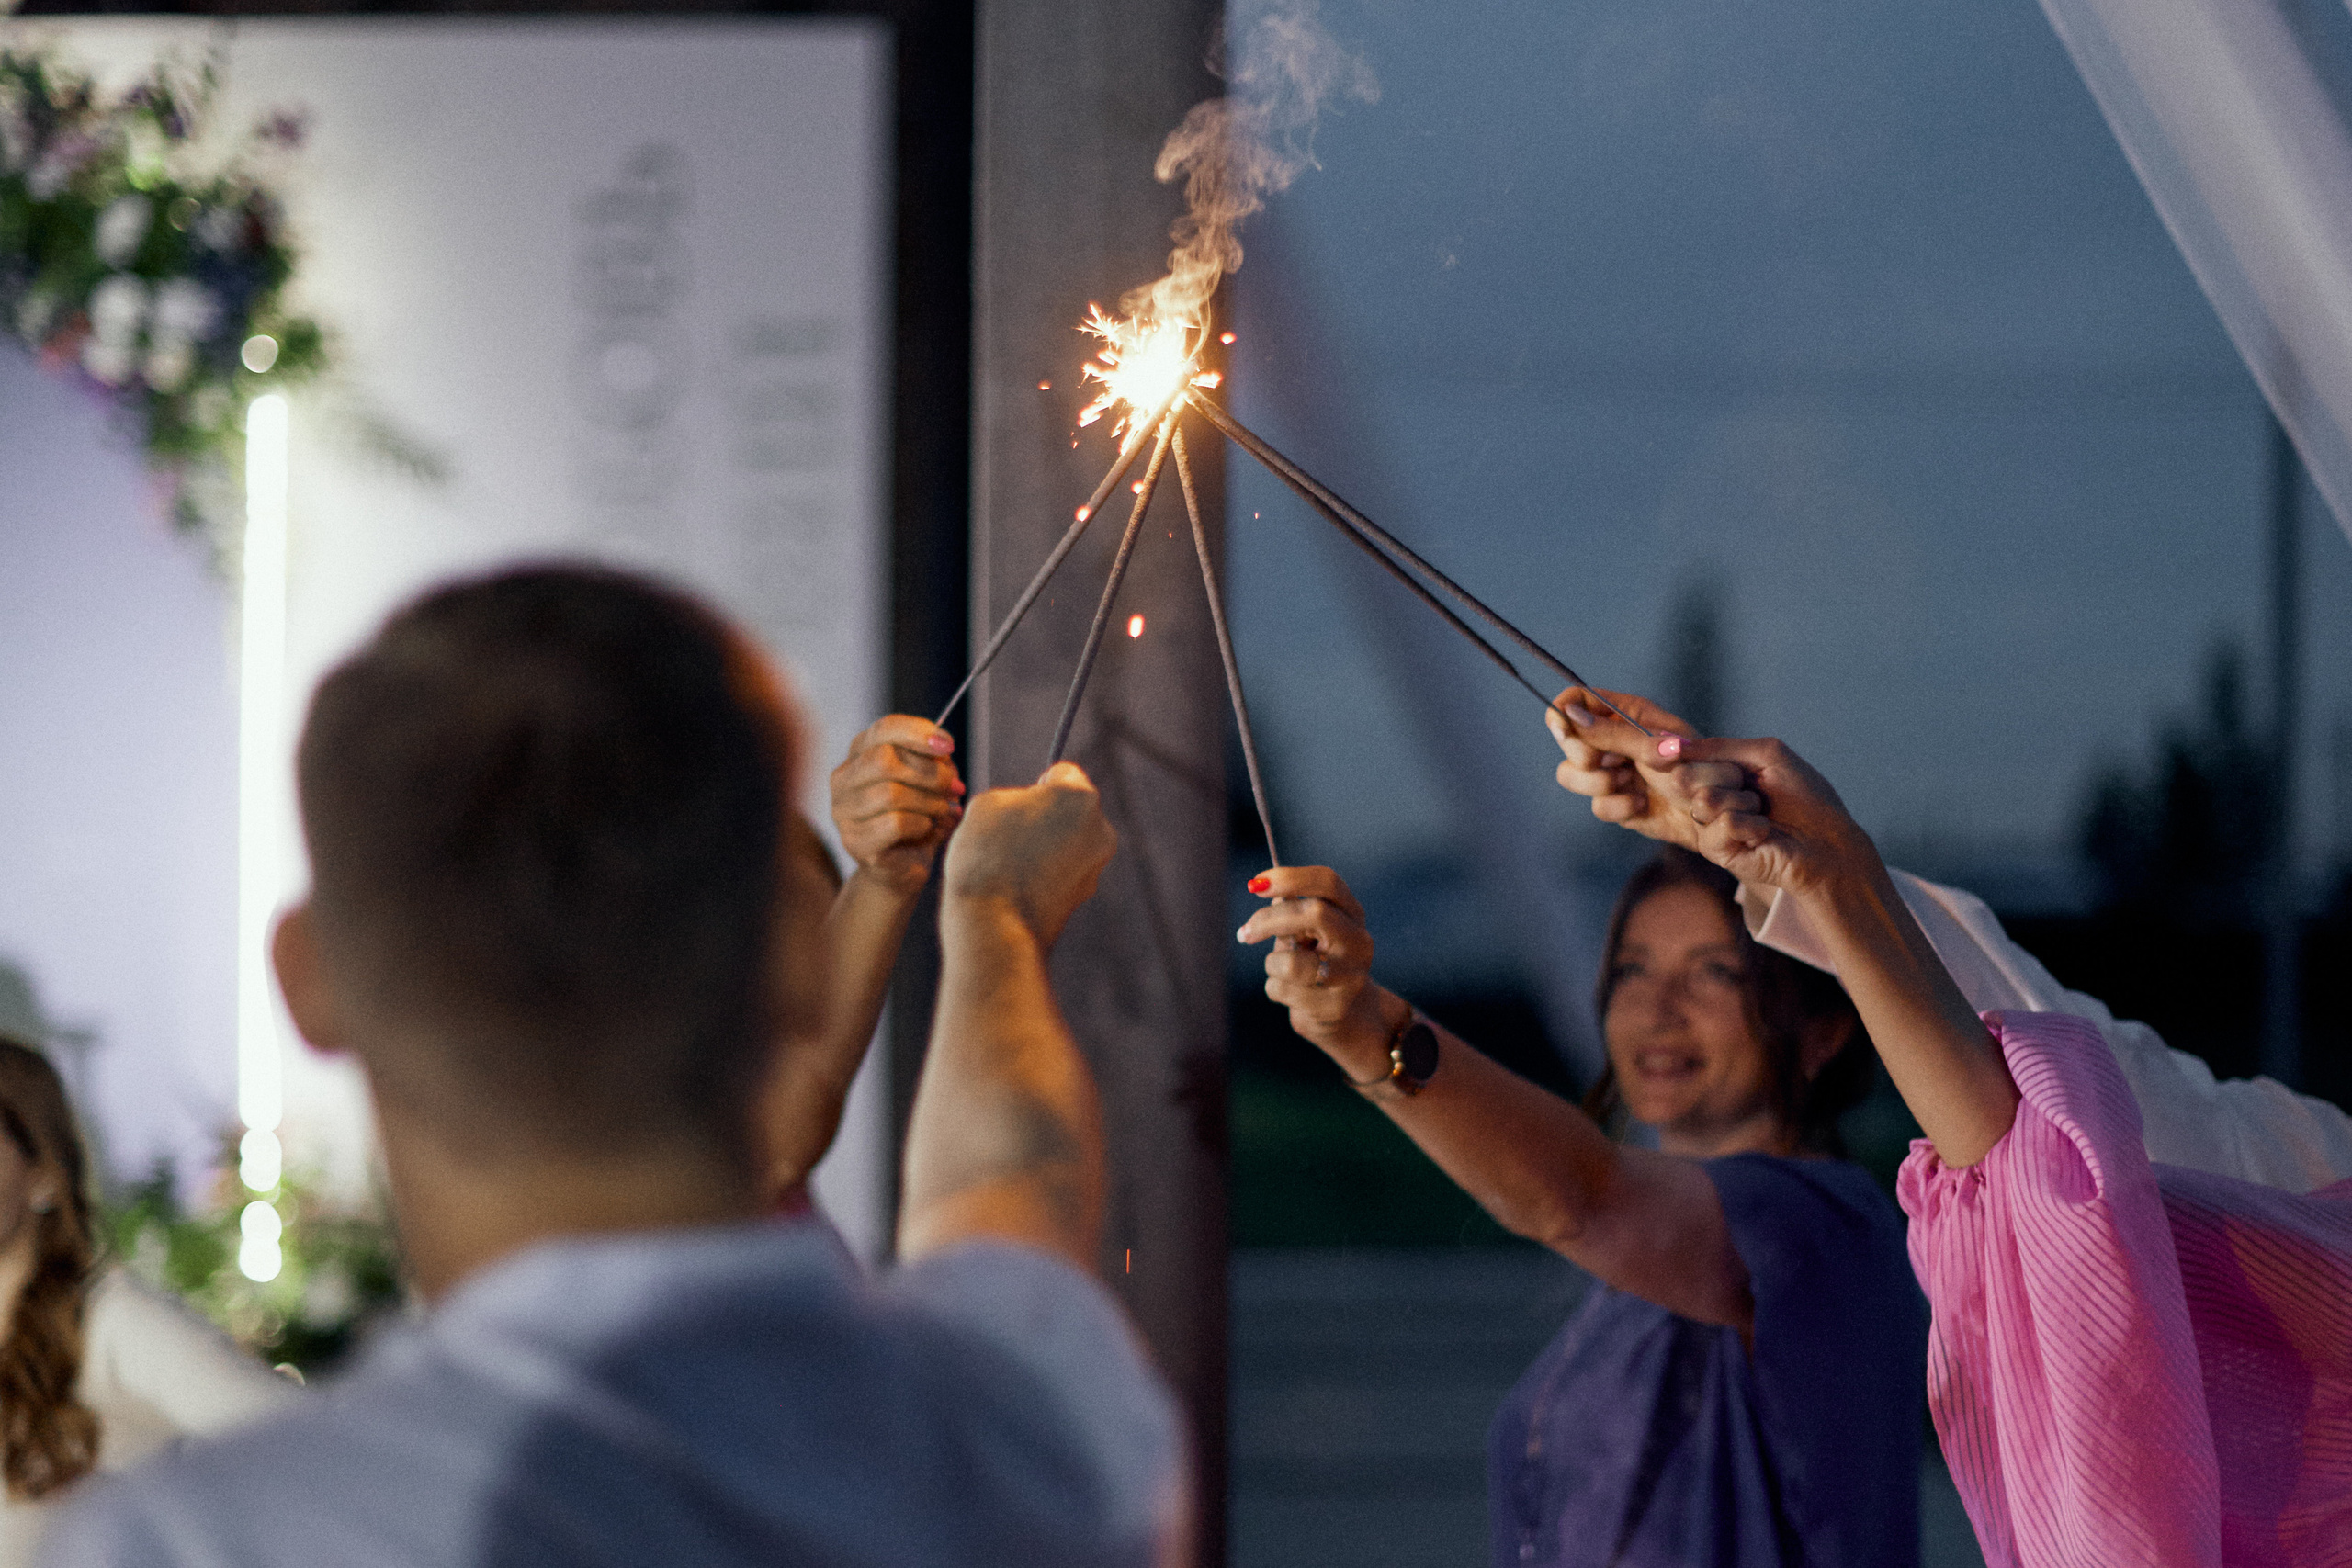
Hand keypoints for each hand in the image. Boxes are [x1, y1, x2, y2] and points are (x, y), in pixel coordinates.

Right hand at [830, 715, 965, 893]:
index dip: (919, 732)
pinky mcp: (854, 842)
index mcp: (860, 753)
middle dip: (929, 773)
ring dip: (930, 801)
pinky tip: (928, 829)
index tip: (949, 746)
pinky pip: (895, 824)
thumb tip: (943, 751)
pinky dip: (921, 824)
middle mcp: (843, 779)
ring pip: (891, 793)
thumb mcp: (929, 781)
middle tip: (955, 787)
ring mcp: (843, 812)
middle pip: (885, 759)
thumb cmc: (918, 817)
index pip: (884, 728)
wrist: (904, 868)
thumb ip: (934, 761)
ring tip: (944, 811)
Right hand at [943, 763, 1116, 946]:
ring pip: (1070, 841)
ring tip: (1011, 862)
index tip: (1022, 799)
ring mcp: (1096, 865)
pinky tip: (1019, 883)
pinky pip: (1066, 870)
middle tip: (1012, 832)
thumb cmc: (987, 856)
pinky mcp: (1085, 895)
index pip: (1063, 774)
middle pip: (1071, 810)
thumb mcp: (988, 803)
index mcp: (1080, 796)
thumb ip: (1017, 796)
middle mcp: (1100, 829)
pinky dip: (1048, 872)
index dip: (1039, 783)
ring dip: (1048, 845)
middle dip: (1047, 816)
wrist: (995, 923)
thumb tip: (1027, 808)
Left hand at [1235, 866, 1399, 1061]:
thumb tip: (1262, 887)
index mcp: (1353, 914)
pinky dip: (1275, 988)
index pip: (1328, 882)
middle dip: (1269, 919)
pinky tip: (1290, 993)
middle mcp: (1359, 942)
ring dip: (1272, 964)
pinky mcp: (1334, 1007)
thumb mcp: (1309, 931)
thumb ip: (1292, 908)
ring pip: (1291, 961)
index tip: (1255, 884)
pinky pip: (1283, 990)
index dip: (1289, 877)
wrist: (1343, 1015)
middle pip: (1315, 913)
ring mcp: (1350, 976)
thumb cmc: (1317, 961)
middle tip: (1245, 933)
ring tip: (1279, 970)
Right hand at [1543, 687, 1744, 851]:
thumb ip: (1612, 731)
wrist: (1720, 814)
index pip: (1575, 700)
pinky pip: (1596, 805)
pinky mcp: (1615, 804)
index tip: (1567, 730)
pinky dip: (1619, 806)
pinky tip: (1642, 804)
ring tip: (1632, 783)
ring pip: (1571, 775)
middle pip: (1567, 740)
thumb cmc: (1702, 769)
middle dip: (1585, 756)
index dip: (1564, 714)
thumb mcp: (1658, 744)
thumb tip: (1567, 713)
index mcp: (1624, 713)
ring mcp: (1611, 773)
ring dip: (1600, 783)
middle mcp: (1612, 741)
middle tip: (1613, 764)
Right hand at [1609, 730, 1883, 902]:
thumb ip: (1718, 746)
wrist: (1827, 842)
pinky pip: (1722, 824)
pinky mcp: (1716, 850)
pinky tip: (1764, 834)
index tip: (1708, 756)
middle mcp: (1706, 797)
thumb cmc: (1805, 797)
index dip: (1688, 753)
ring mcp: (1708, 825)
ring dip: (1744, 802)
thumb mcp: (1766, 754)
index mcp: (1715, 773)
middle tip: (1754, 790)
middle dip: (1728, 776)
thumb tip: (1674, 743)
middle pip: (1684, 775)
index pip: (1681, 755)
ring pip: (1703, 800)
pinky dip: (1751, 825)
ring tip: (1763, 814)